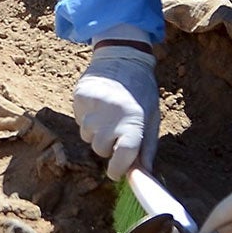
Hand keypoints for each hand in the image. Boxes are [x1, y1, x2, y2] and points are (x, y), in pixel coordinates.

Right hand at [73, 44, 159, 180]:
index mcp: (134, 121)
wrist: (123, 58)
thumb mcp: (152, 118)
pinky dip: (87, 119)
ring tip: (107, 115)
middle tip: (116, 133)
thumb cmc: (141, 92)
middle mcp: (112, 115)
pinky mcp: (80, 98)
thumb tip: (144, 174)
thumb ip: (147, 148)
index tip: (117, 173)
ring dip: (96, 132)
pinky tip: (98, 106)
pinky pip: (79, 121)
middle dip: (107, 147)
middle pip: (100, 149)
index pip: (123, 157)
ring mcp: (93, 106)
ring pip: (87, 136)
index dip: (118, 169)